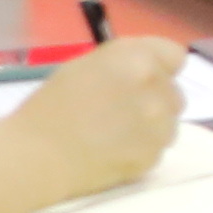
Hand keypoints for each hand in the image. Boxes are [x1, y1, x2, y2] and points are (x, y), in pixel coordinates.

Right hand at [10, 32, 190, 196]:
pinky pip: (157, 148)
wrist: (37, 155)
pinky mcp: (153, 157)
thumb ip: (126, 61)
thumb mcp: (88, 65)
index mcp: (137, 60)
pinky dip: (142, 149)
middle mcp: (156, 90)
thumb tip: (151, 68)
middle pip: (174, 91)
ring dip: (152, 125)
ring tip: (116, 133)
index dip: (159, 66)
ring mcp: (158, 127)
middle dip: (154, 97)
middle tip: (121, 109)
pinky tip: (114, 151)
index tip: (143, 77)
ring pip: (170, 122)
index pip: (175, 56)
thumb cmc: (53, 104)